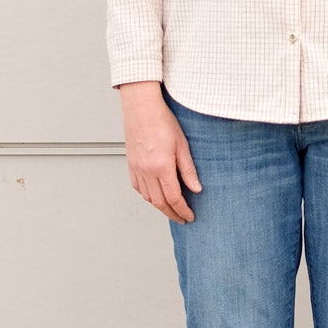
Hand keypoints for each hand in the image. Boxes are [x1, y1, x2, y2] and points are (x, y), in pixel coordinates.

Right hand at [120, 83, 201, 221]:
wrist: (141, 109)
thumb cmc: (162, 121)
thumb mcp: (182, 145)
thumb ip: (188, 170)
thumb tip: (196, 189)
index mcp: (161, 167)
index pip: (174, 198)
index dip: (183, 210)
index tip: (189, 216)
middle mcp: (146, 171)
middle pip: (159, 202)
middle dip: (172, 214)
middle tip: (182, 218)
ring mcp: (137, 169)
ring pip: (148, 197)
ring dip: (160, 206)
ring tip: (171, 209)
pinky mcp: (131, 165)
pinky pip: (138, 188)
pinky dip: (147, 196)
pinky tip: (155, 195)